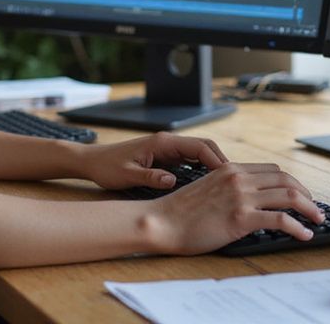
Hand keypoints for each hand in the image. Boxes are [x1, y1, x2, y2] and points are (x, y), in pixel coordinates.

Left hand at [77, 132, 225, 190]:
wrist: (93, 161)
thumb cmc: (108, 167)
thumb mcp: (127, 175)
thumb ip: (150, 177)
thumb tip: (172, 181)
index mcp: (162, 142)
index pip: (198, 146)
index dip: (217, 160)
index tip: (230, 176)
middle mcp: (168, 143)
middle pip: (204, 148)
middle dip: (221, 162)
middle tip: (237, 183)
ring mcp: (168, 150)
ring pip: (199, 155)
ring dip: (213, 167)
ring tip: (228, 187)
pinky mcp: (165, 158)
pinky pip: (190, 162)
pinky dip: (202, 171)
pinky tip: (209, 187)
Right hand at [145, 163, 324, 255]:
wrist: (162, 222)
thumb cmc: (180, 211)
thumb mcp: (207, 188)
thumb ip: (229, 188)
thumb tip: (249, 199)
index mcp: (231, 169)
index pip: (272, 171)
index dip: (292, 183)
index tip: (301, 196)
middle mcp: (239, 178)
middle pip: (286, 180)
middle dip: (306, 194)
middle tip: (315, 209)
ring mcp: (241, 196)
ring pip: (290, 196)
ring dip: (309, 209)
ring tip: (317, 220)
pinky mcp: (241, 217)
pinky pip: (280, 220)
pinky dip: (298, 227)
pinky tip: (304, 234)